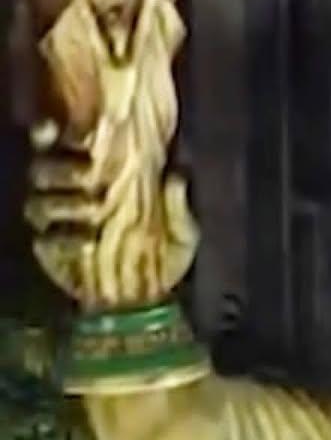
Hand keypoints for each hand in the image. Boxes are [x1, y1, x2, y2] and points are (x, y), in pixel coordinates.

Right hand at [25, 124, 197, 305]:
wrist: (147, 307)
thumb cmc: (164, 263)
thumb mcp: (183, 236)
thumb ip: (179, 207)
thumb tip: (178, 176)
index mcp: (97, 178)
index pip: (65, 145)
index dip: (58, 133)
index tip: (70, 132)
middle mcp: (69, 194)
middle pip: (43, 168)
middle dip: (61, 168)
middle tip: (88, 174)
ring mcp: (56, 224)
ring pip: (38, 200)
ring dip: (63, 202)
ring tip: (94, 210)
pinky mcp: (50, 253)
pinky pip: (44, 240)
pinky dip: (64, 239)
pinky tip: (88, 242)